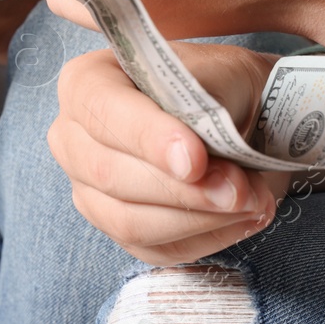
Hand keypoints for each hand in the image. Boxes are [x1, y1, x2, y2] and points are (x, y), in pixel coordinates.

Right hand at [49, 43, 289, 264]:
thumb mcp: (217, 74)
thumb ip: (200, 109)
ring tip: (251, 200)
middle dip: (182, 189)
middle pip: (107, 174)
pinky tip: (243, 217)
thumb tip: (190, 167)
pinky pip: (156, 250)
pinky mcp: (118, 229)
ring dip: (200, 219)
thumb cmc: (221, 86)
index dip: (146, 137)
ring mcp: (89, 188)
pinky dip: (207, 239)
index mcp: (86, 81)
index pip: (101, 110)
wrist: (239, 115)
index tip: (196, 160)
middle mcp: (72, 137)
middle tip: (240, 188)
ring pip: (129, 222)